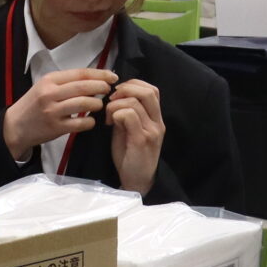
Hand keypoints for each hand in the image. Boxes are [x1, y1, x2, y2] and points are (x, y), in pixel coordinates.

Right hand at [1, 68, 117, 161]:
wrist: (15, 126)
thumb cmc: (34, 104)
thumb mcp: (45, 86)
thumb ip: (66, 82)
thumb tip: (94, 78)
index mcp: (49, 80)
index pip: (80, 73)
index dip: (99, 74)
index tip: (111, 76)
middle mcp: (50, 94)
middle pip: (84, 87)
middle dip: (101, 87)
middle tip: (108, 90)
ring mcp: (53, 111)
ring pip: (84, 104)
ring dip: (97, 104)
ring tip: (99, 105)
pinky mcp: (56, 128)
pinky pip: (80, 123)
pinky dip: (90, 122)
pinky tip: (90, 120)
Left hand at [104, 78, 165, 194]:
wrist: (137, 181)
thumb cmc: (131, 156)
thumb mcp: (129, 130)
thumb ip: (127, 113)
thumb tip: (114, 97)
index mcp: (156, 119)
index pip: (152, 90)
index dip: (132, 85)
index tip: (116, 94)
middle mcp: (158, 123)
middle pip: (147, 92)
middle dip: (124, 90)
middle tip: (111, 101)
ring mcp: (152, 131)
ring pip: (133, 102)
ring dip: (114, 105)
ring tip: (108, 118)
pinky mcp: (142, 139)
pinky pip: (128, 115)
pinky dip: (115, 114)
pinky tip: (110, 125)